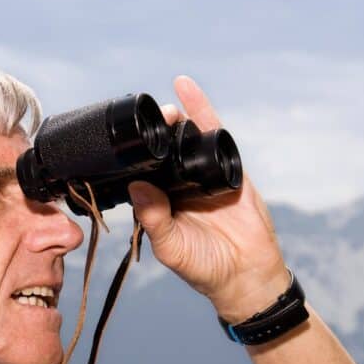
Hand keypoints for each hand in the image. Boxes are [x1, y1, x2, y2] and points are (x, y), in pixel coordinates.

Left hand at [127, 75, 288, 323]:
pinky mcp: (227, 166)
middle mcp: (177, 185)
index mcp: (158, 203)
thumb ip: (154, 219)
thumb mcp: (172, 248)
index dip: (128, 155)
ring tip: (162, 106)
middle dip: (150, 132)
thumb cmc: (204, 267)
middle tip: (140, 118)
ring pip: (183, 138)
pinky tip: (186, 88)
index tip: (116, 141)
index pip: (139, 171)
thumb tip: (136, 186)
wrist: (247, 274)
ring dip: (172, 119)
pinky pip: (212, 133)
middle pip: (159, 150)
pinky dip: (200, 109)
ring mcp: (201, 173)